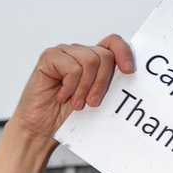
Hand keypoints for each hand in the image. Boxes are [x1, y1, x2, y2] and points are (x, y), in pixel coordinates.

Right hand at [0, 34, 134, 172]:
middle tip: (93, 103)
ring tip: (76, 104)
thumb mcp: (97, 99)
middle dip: (102, 83)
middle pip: (104, 55)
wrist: (41, 129)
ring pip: (90, 61)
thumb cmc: (67, 116)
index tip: (128, 72)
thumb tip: (130, 75)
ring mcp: (63, 53)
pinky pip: (72, 68)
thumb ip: (110, 83)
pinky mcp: (49, 57)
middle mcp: (78, 52)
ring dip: (85, 88)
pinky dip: (70, 87)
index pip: (113, 43)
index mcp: (93, 59)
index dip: (124, 52)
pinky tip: (61, 97)